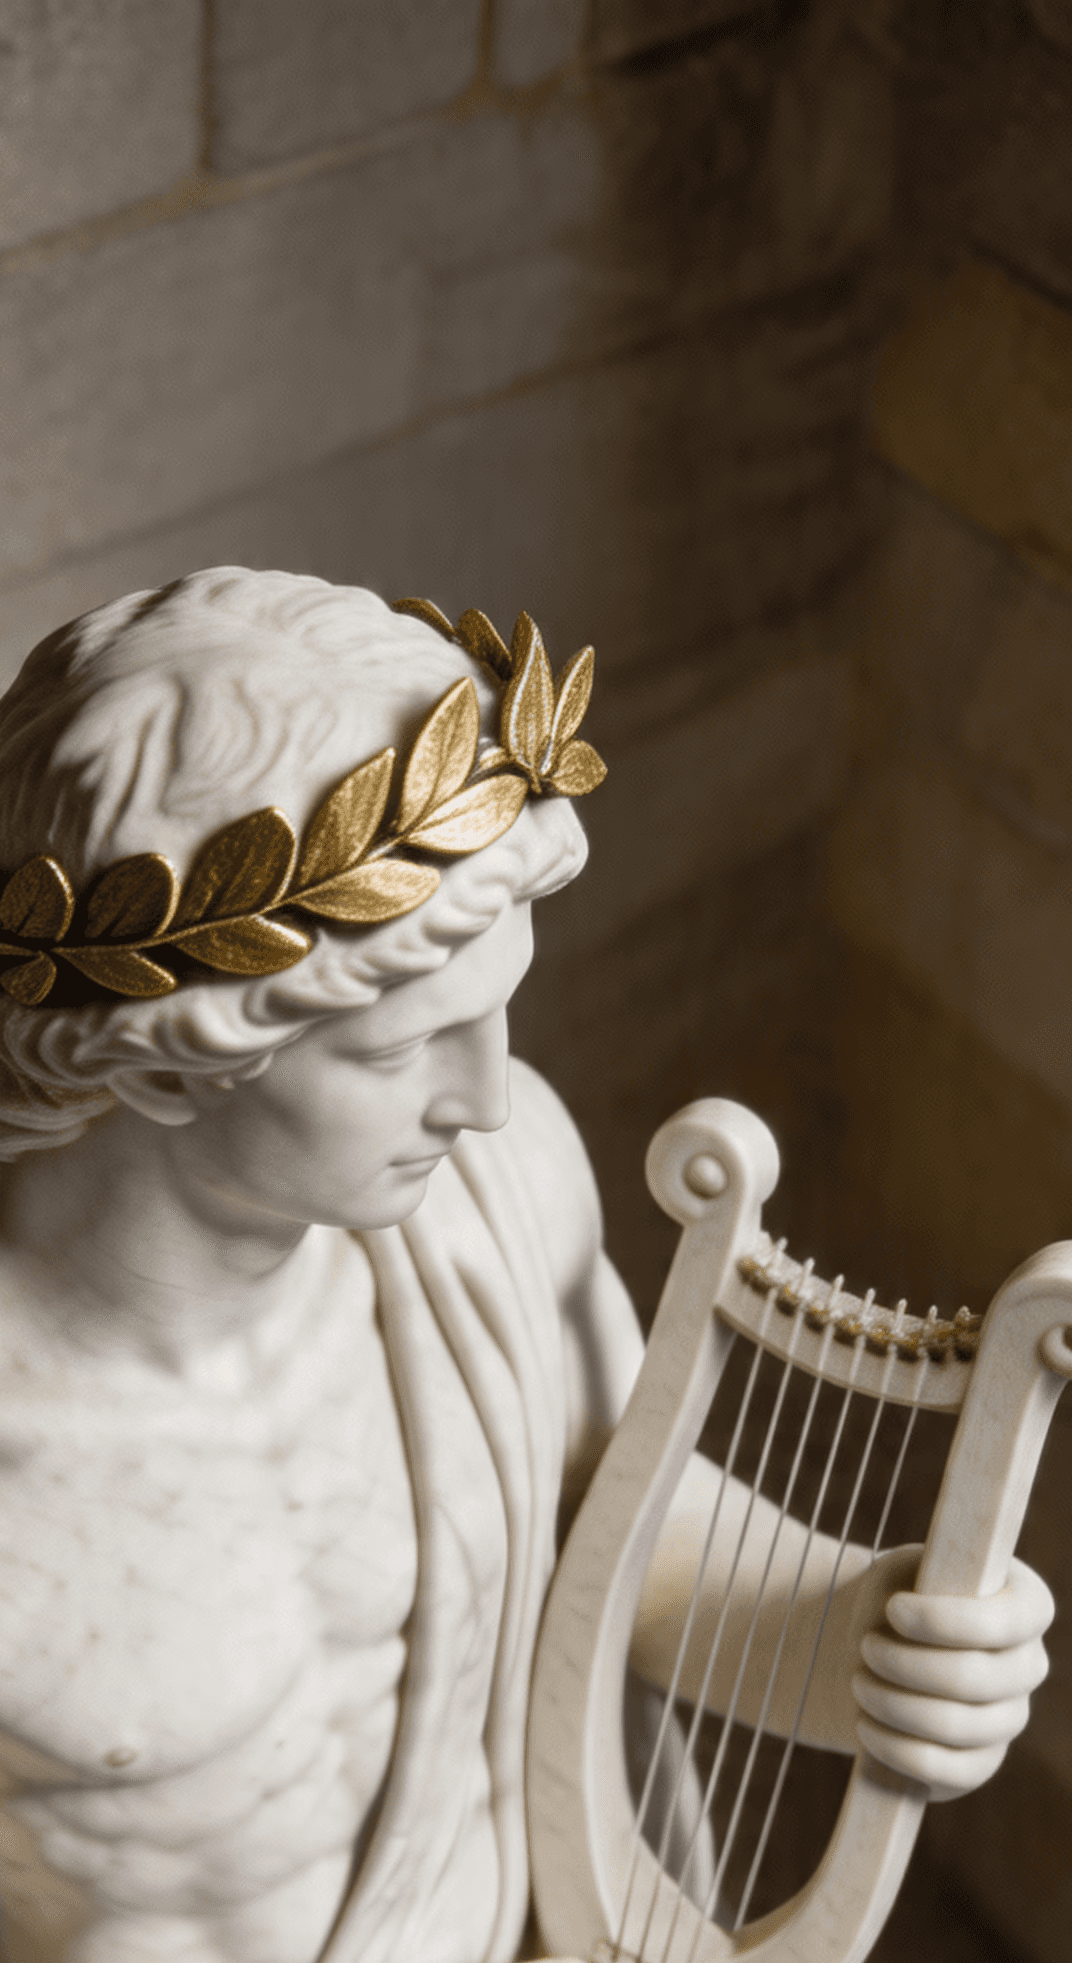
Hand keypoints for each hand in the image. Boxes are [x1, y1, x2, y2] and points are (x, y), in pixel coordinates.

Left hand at [852, 1548, 1052, 1800]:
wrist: (875, 1646)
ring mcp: (1010, 1717)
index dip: (945, 1620)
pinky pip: (952, 1772)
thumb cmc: (892, 1600)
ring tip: (859, 1682)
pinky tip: (866, 1726)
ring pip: (958, 1726)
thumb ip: (915, 1576)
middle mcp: (1028, 1664)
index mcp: (1025, 1605)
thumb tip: (921, 1602)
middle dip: (906, 1664)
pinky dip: (900, 1751)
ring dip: (894, 1705)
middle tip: (865, 1648)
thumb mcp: (901, 1571)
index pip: (1007, 1621)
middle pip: (976, 1678)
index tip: (893, 1609)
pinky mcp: (982, 1761)